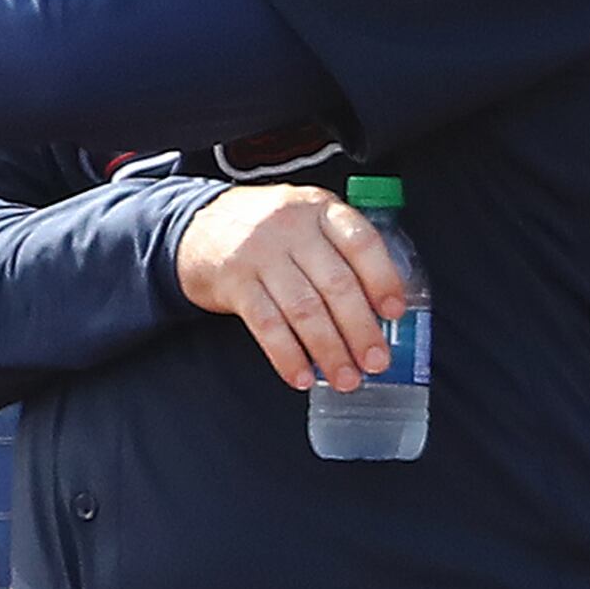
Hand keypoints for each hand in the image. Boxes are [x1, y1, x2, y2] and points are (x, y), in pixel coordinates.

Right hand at [175, 183, 411, 394]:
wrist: (194, 228)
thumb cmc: (265, 231)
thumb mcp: (305, 221)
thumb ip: (338, 250)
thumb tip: (378, 311)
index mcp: (319, 209)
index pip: (361, 243)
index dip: (383, 280)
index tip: (395, 313)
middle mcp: (291, 227)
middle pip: (335, 284)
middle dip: (360, 330)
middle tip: (376, 362)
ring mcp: (259, 254)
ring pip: (304, 309)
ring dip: (329, 350)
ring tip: (345, 378)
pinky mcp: (233, 282)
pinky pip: (266, 325)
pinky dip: (287, 355)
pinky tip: (302, 376)